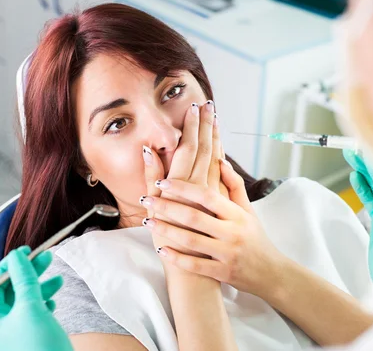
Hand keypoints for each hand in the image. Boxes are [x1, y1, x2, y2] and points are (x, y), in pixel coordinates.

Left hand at [0, 247, 72, 350]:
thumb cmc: (40, 347)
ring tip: (58, 278)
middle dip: (29, 273)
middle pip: (11, 290)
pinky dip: (46, 301)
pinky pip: (36, 311)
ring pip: (27, 299)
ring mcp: (18, 331)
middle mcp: (1, 326)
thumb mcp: (31, 307)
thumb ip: (24, 279)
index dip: (9, 266)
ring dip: (42, 285)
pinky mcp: (34, 334)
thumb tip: (17, 258)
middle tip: (46, 256)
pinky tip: (54, 299)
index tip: (25, 252)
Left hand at [140, 160, 283, 297]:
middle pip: (194, 216)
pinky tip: (161, 250)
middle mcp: (233, 232)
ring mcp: (228, 254)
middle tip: (146, 199)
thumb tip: (220, 160)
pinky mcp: (223, 273)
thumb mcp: (248, 211)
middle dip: (167, 207)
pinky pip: (196, 266)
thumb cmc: (256, 237)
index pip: (207, 195)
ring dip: (167, 231)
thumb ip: (234, 186)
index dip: (183, 187)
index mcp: (237, 214)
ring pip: (192, 240)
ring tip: (148, 221)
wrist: (271, 273)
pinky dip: (177, 258)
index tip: (162, 181)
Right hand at [144, 101, 225, 257]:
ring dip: (215, 137)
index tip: (196, 106)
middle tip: (207, 104)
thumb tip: (149, 149)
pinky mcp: (221, 203)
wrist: (194, 268)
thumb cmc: (171, 241)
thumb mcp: (156, 209)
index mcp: (183, 184)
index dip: (193, 126)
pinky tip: (221, 146)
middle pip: (205, 148)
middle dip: (206, 125)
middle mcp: (200, 186)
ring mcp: (213, 194)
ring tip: (215, 117)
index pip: (190, 147)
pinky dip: (221, 156)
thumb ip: (152, 178)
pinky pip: (222, 174)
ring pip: (215, 158)